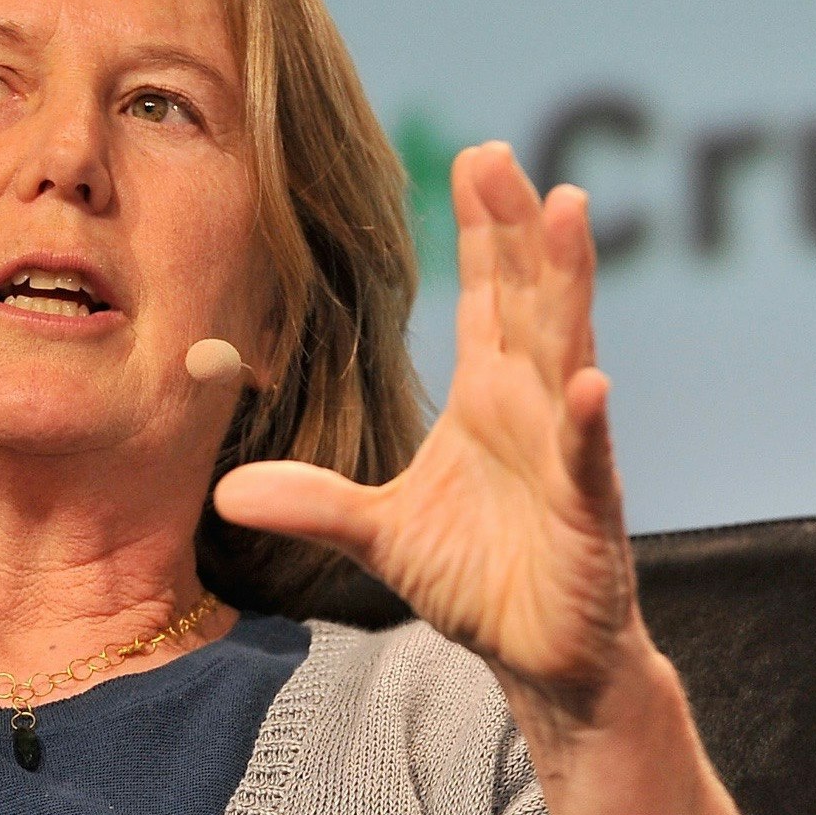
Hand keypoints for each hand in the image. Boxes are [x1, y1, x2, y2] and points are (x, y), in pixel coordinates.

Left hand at [216, 142, 635, 730]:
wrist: (537, 656)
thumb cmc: (475, 580)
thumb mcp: (378, 535)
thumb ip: (313, 504)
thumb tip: (227, 492)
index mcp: (491, 399)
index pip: (491, 297)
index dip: (486, 230)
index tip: (476, 158)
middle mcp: (533, 409)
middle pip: (529, 299)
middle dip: (518, 228)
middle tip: (502, 157)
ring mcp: (566, 452)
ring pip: (567, 351)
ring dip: (567, 283)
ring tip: (566, 212)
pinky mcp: (587, 509)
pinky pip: (586, 457)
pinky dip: (585, 421)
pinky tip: (588, 380)